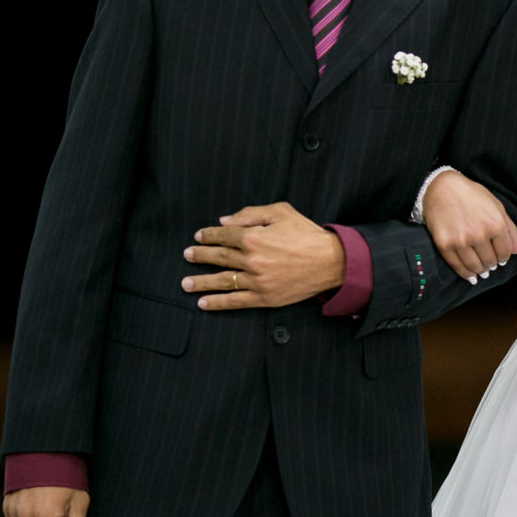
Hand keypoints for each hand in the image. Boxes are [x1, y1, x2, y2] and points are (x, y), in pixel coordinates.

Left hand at [183, 203, 344, 309]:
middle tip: (187, 255)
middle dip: (200, 256)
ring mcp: (257, 281)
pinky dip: (219, 303)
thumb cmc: (307, 234)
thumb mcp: (281, 213)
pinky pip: (237, 301)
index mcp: (254, 237)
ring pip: (223, 281)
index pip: (224, 236)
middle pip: (219, 257)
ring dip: (202, 282)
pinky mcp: (265, 297)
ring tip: (186, 283)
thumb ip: (251, 214)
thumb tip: (224, 222)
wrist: (331, 262)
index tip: (199, 236)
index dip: (209, 235)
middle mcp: (252, 260)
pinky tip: (204, 303)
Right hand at [421, 169, 516, 281]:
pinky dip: (466, 274)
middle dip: (492, 264)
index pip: (505, 253)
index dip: (504, 258)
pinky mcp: (445, 245)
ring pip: (475, 267)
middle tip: (490, 263)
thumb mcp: (497, 206)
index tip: (501, 258)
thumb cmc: (470, 195)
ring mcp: (461, 241)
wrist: (442, 188)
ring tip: (482, 270)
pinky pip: (458, 266)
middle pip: (491, 261)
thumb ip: (511, 229)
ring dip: (481, 271)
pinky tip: (470, 276)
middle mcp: (479, 234)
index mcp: (495, 224)